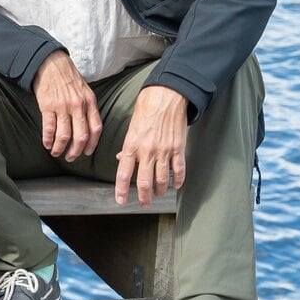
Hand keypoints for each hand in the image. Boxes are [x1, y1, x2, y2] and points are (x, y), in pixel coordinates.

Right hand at [33, 50, 101, 161]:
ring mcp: (63, 106)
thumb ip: (88, 107)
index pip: (96, 128)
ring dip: (60, 148)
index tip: (87, 152)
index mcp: (89, 102)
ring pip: (64, 135)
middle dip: (76, 151)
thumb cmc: (67, 77)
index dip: (92, 144)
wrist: (50, 63)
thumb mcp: (85, 89)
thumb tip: (89, 126)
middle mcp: (78, 105)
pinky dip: (48, 139)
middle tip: (71, 158)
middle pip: (81, 136)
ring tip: (56, 152)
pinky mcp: (48, 106)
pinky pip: (49, 128)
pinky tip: (46, 144)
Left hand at [113, 85, 188, 205]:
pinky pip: (179, 170)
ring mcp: (163, 151)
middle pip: (144, 182)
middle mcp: (147, 151)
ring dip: (160, 190)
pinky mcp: (178, 148)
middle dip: (144, 197)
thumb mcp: (131, 127)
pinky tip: (176, 186)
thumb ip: (127, 146)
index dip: (121, 190)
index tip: (121, 201)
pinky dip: (178, 181)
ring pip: (162, 179)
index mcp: (132, 145)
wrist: (166, 96)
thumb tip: (121, 158)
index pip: (123, 173)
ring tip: (159, 193)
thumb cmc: (147, 109)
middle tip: (144, 203)